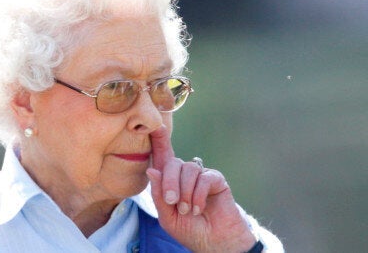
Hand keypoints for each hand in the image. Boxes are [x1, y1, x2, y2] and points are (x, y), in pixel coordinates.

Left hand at [146, 126, 256, 251]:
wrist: (214, 242)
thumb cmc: (190, 230)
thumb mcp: (167, 217)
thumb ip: (159, 195)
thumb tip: (151, 170)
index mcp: (169, 182)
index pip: (162, 158)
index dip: (159, 141)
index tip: (155, 126)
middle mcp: (184, 175)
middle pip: (172, 163)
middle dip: (170, 182)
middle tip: (173, 203)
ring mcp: (200, 176)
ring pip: (188, 168)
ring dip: (185, 191)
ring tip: (188, 210)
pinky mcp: (216, 180)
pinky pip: (204, 177)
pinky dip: (198, 194)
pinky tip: (198, 208)